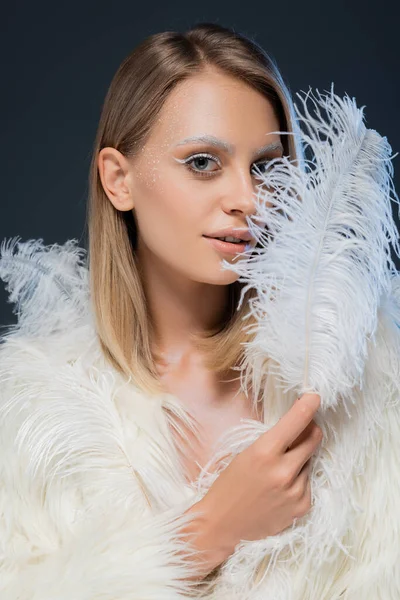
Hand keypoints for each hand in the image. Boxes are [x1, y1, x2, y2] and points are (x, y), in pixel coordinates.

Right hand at [197, 392, 321, 555]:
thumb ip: (274, 441)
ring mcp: (295, 491)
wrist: (223, 523)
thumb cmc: (230, 483)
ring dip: (300, 459)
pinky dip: (299, 479)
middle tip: (302, 428)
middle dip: (310, 429)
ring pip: (309, 461)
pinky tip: (280, 488)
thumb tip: (300, 425)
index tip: (315, 396)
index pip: (295, 422)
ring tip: (277, 471)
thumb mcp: (246, 453)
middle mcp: (283, 471)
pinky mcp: (302, 507)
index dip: (308, 405)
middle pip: (313, 439)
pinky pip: (308, 482)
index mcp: (264, 452)